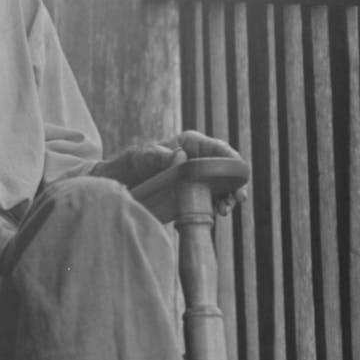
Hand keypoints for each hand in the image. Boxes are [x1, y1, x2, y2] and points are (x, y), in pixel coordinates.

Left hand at [93, 130, 246, 214]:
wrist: (119, 182)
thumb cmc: (131, 163)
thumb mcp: (143, 157)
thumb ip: (160, 156)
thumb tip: (179, 157)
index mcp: (191, 143)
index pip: (221, 150)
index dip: (234, 163)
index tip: (240, 177)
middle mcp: (198, 159)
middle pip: (226, 171)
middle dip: (234, 186)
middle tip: (233, 201)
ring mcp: (196, 177)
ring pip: (221, 187)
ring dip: (227, 199)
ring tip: (223, 210)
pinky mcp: (192, 193)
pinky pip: (210, 200)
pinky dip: (215, 208)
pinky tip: (213, 215)